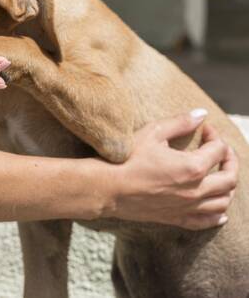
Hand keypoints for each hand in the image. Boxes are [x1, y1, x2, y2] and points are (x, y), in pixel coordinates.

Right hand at [105, 110, 237, 229]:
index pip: (218, 150)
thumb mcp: (152, 133)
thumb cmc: (126, 159)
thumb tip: (201, 114)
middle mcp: (196, 190)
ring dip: (227, 187)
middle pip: (230, 178)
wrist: (107, 188)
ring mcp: (188, 207)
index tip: (205, 129)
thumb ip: (180, 122)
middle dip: (229, 161)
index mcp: (193, 167)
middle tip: (220, 150)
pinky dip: (218, 215)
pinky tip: (219, 210)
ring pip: (223, 202)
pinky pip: (207, 221)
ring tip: (219, 176)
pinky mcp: (177, 218)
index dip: (214, 136)